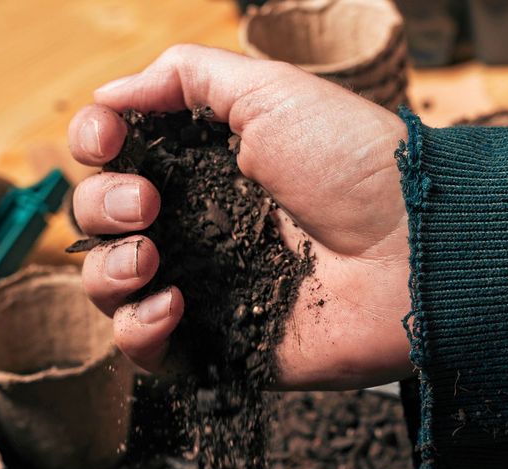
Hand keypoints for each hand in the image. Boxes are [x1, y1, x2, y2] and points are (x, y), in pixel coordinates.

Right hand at [68, 45, 411, 388]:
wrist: (413, 246)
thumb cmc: (353, 162)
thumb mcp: (270, 90)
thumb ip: (186, 77)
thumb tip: (113, 92)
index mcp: (204, 167)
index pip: (116, 160)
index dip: (94, 147)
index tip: (108, 141)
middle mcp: (198, 226)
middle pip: (100, 222)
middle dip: (100, 207)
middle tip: (148, 204)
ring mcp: (208, 288)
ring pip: (111, 288)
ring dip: (108, 269)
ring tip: (152, 255)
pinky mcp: (223, 346)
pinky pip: (148, 353)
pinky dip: (138, 330)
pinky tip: (173, 303)